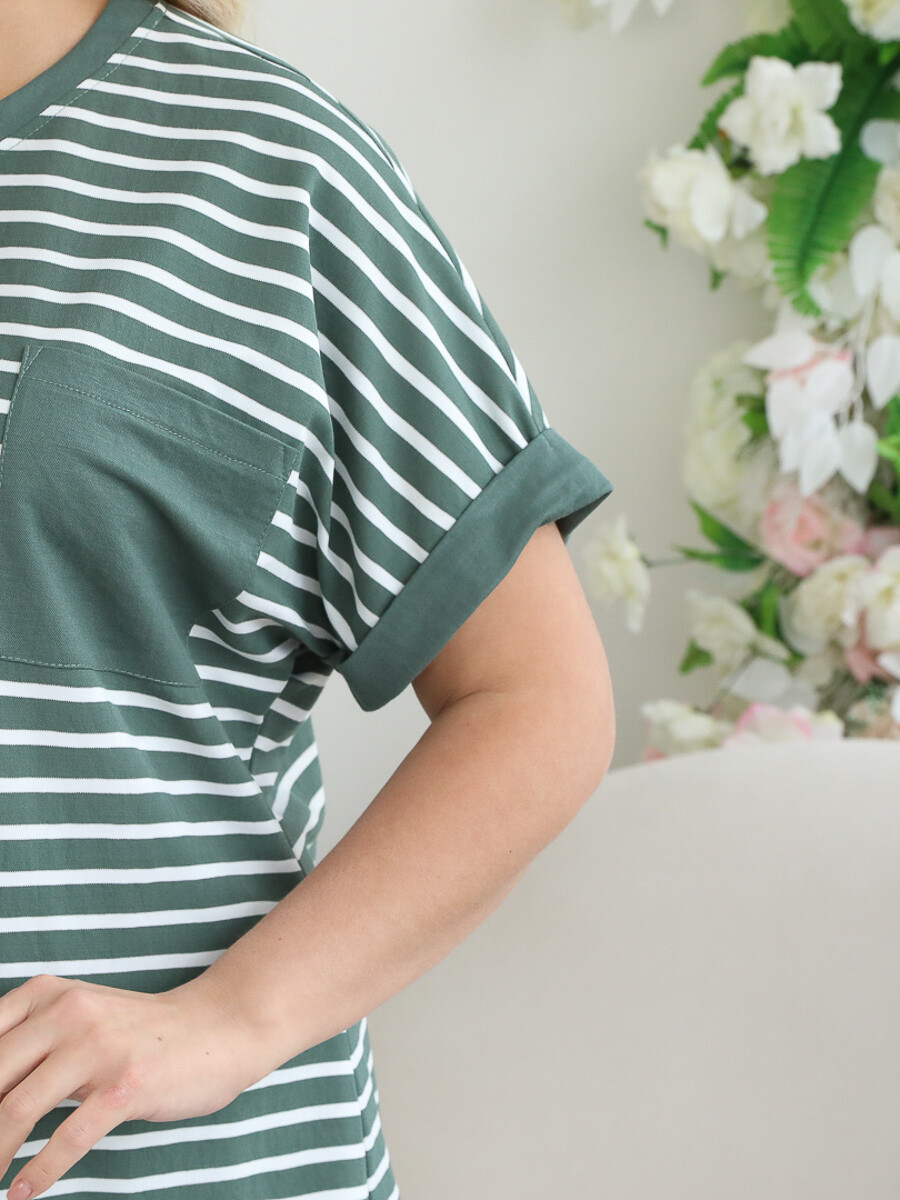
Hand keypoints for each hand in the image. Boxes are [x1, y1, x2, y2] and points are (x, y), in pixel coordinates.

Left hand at [0, 972, 266, 1199]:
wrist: (219, 1027)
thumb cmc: (143, 1033)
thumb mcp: (82, 1018)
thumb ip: (33, 1043)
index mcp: (51, 993)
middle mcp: (70, 1012)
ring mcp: (100, 1048)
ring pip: (17, 1109)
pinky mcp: (126, 1086)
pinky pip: (68, 1137)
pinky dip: (40, 1172)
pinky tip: (23, 1192)